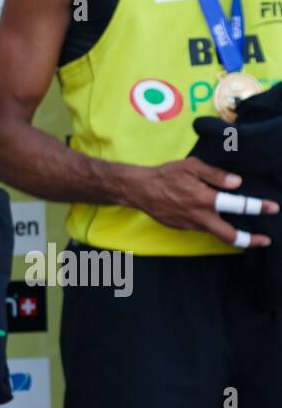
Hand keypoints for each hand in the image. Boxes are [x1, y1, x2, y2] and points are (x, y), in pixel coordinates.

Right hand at [126, 157, 277, 247]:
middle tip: (265, 241)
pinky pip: (201, 228)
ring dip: (231, 233)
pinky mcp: (181, 228)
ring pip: (215, 233)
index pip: (238, 205)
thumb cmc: (166, 174)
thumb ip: (216, 175)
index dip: (258, 207)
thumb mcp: (192, 166)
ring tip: (246, 234)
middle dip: (249, 240)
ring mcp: (189, 225)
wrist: (139, 190)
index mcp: (205, 198)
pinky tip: (216, 220)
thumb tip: (237, 183)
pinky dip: (212, 226)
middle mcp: (199, 215)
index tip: (272, 208)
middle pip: (229, 235)